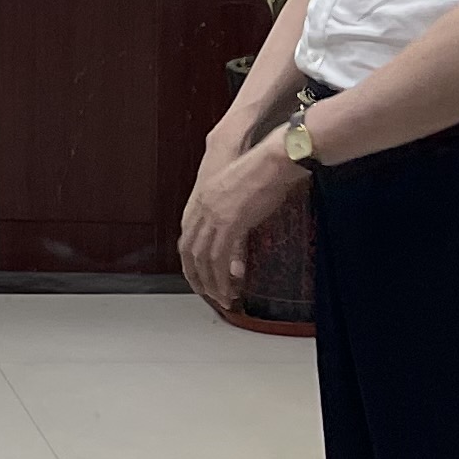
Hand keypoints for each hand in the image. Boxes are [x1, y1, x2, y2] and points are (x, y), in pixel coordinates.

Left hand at [176, 129, 300, 309]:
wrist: (272, 161)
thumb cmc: (262, 174)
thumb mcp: (239, 199)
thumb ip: (232, 223)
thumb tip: (235, 252)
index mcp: (200, 200)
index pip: (186, 238)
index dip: (190, 260)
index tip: (197, 275)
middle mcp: (201, 209)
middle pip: (189, 252)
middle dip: (196, 276)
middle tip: (206, 292)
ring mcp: (213, 216)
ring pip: (202, 259)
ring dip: (210, 283)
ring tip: (221, 297)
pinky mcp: (229, 223)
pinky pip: (219, 259)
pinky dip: (221, 279)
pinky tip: (228, 290)